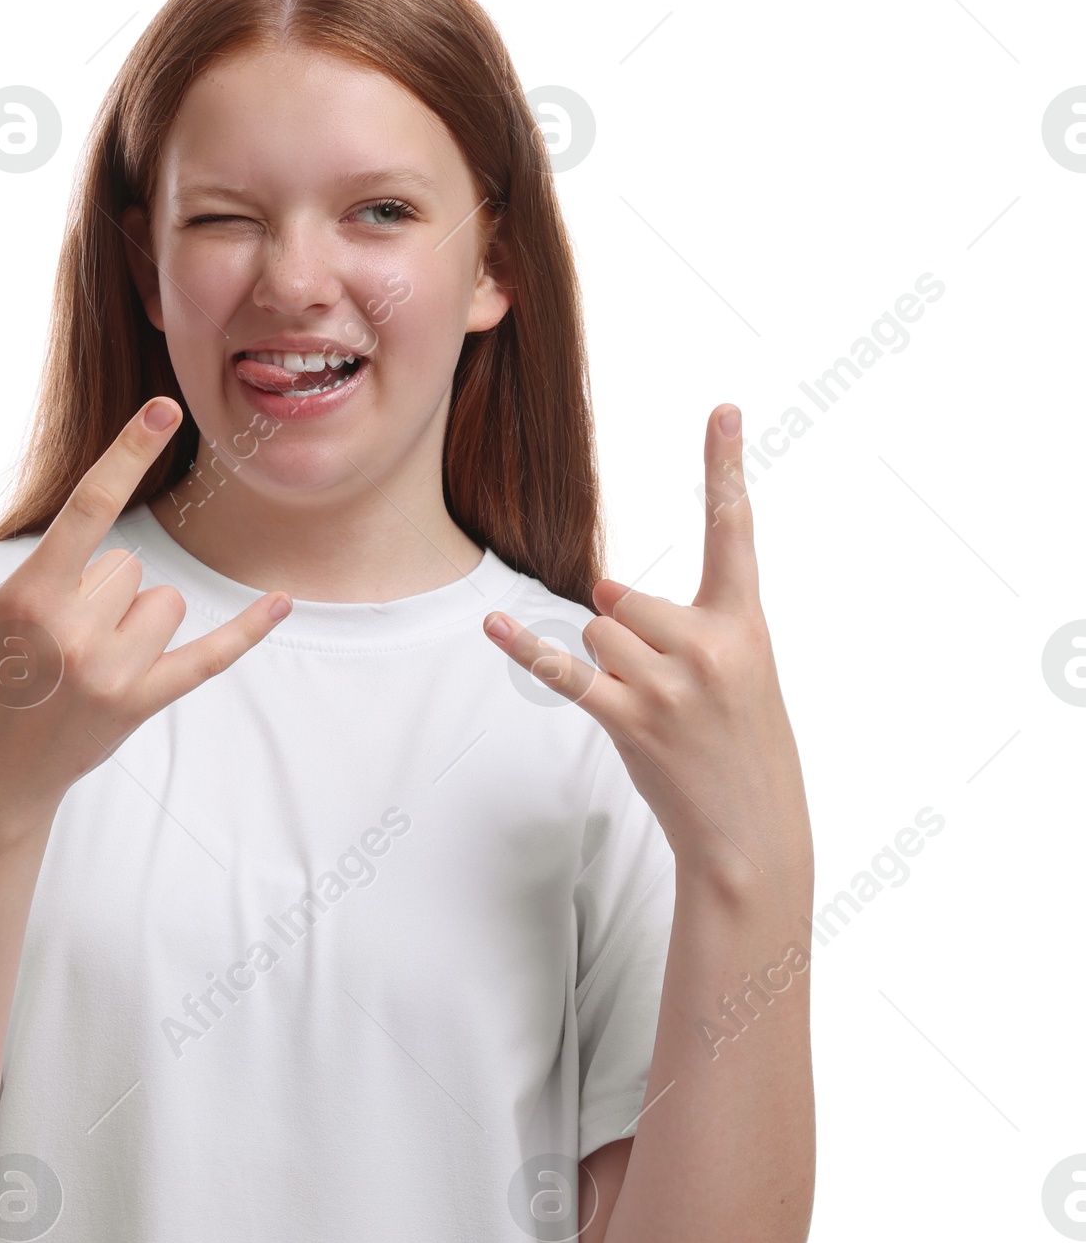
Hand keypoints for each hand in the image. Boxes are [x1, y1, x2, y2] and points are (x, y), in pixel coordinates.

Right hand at [0, 398, 290, 846]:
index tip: (162, 406)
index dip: (126, 454)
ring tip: (83, 655)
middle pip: (125, 565)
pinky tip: (282, 602)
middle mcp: (74, 636)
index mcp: (27, 601)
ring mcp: (113, 674)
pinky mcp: (141, 704)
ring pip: (160, 603)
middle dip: (95, 586)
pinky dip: (247, 631)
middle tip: (51, 635)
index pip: (88, 510)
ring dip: (131, 617)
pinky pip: (209, 658)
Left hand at [483, 405, 808, 896]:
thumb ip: (684, 626)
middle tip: (665, 687)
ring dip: (605, 663)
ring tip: (650, 711)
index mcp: (746, 625)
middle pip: (623, 597)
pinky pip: (564, 670)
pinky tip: (491, 625)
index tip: (721, 409)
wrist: (752, 833)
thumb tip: (603, 596)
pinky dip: (524, 650)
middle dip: (626, 631)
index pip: (735, 530)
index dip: (725, 467)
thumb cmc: (743, 750)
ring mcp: (668, 683)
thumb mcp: (741, 676)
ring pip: (596, 631)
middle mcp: (708, 645)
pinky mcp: (629, 718)